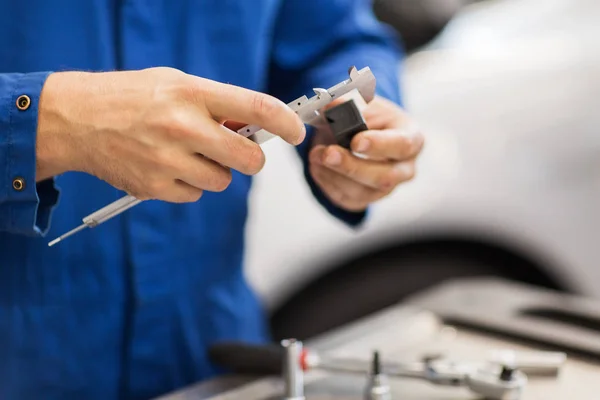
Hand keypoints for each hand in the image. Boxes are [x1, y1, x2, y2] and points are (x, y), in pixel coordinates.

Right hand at [36, 67, 304, 201]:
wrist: (75, 120)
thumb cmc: (127, 98)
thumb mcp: (175, 84)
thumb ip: (215, 104)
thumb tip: (252, 127)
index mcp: (192, 93)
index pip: (256, 108)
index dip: (286, 123)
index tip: (296, 132)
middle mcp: (183, 127)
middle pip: (249, 161)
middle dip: (251, 160)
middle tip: (239, 152)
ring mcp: (168, 161)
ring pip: (223, 182)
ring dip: (214, 172)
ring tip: (186, 153)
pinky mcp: (156, 187)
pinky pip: (196, 195)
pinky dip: (189, 185)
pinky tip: (166, 166)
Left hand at [308, 96, 423, 211]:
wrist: (355, 133)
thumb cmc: (366, 117)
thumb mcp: (361, 103)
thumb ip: (347, 104)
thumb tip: (331, 105)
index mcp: (411, 138)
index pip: (403, 145)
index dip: (379, 145)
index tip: (355, 141)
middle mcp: (404, 168)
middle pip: (385, 177)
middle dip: (352, 166)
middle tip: (327, 153)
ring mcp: (386, 188)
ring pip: (362, 192)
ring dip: (334, 175)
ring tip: (315, 155)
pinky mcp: (365, 199)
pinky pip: (347, 199)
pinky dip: (328, 183)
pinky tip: (318, 166)